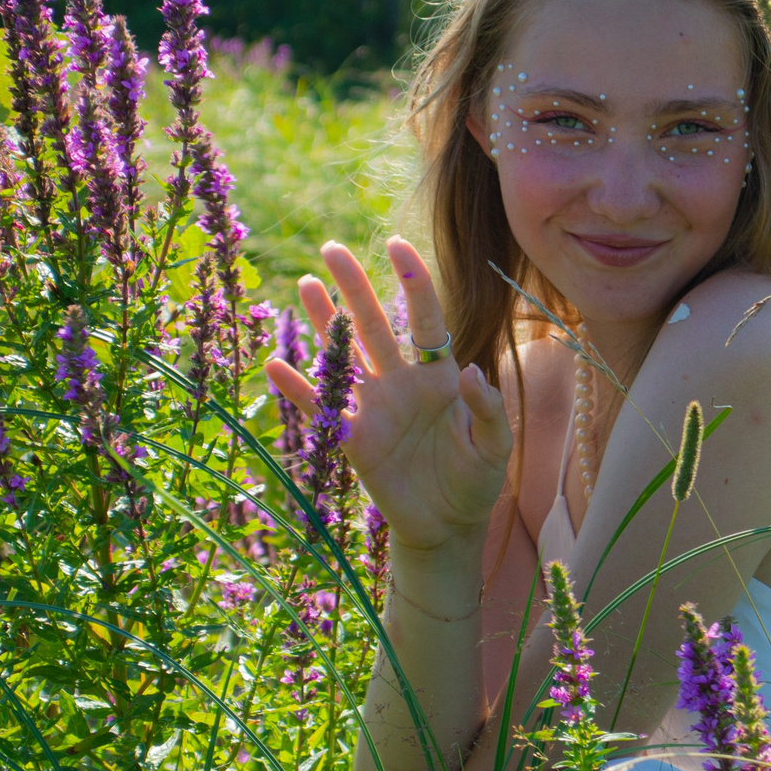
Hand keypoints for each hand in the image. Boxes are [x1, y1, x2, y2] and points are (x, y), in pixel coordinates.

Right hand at [264, 237, 512, 557]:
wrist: (447, 526)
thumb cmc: (476, 480)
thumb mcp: (495, 448)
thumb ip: (488, 410)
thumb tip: (469, 371)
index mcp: (439, 376)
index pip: (425, 320)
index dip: (413, 283)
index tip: (398, 244)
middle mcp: (403, 383)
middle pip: (373, 325)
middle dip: (354, 286)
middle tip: (331, 248)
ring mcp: (374, 409)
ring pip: (344, 356)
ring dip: (325, 323)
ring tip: (306, 284)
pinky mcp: (353, 440)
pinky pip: (322, 409)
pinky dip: (299, 391)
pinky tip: (275, 367)